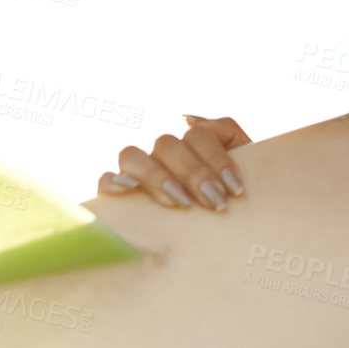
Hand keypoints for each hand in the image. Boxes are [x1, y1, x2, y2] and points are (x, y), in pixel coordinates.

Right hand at [97, 114, 250, 212]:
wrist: (244, 226)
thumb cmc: (234, 194)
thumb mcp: (243, 159)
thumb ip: (227, 131)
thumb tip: (191, 122)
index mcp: (190, 141)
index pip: (196, 134)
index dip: (216, 159)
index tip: (235, 189)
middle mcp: (161, 152)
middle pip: (166, 144)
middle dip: (193, 173)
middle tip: (215, 202)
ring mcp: (138, 170)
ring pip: (132, 155)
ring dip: (156, 177)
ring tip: (179, 202)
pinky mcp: (119, 193)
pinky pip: (103, 179)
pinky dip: (111, 181)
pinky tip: (128, 190)